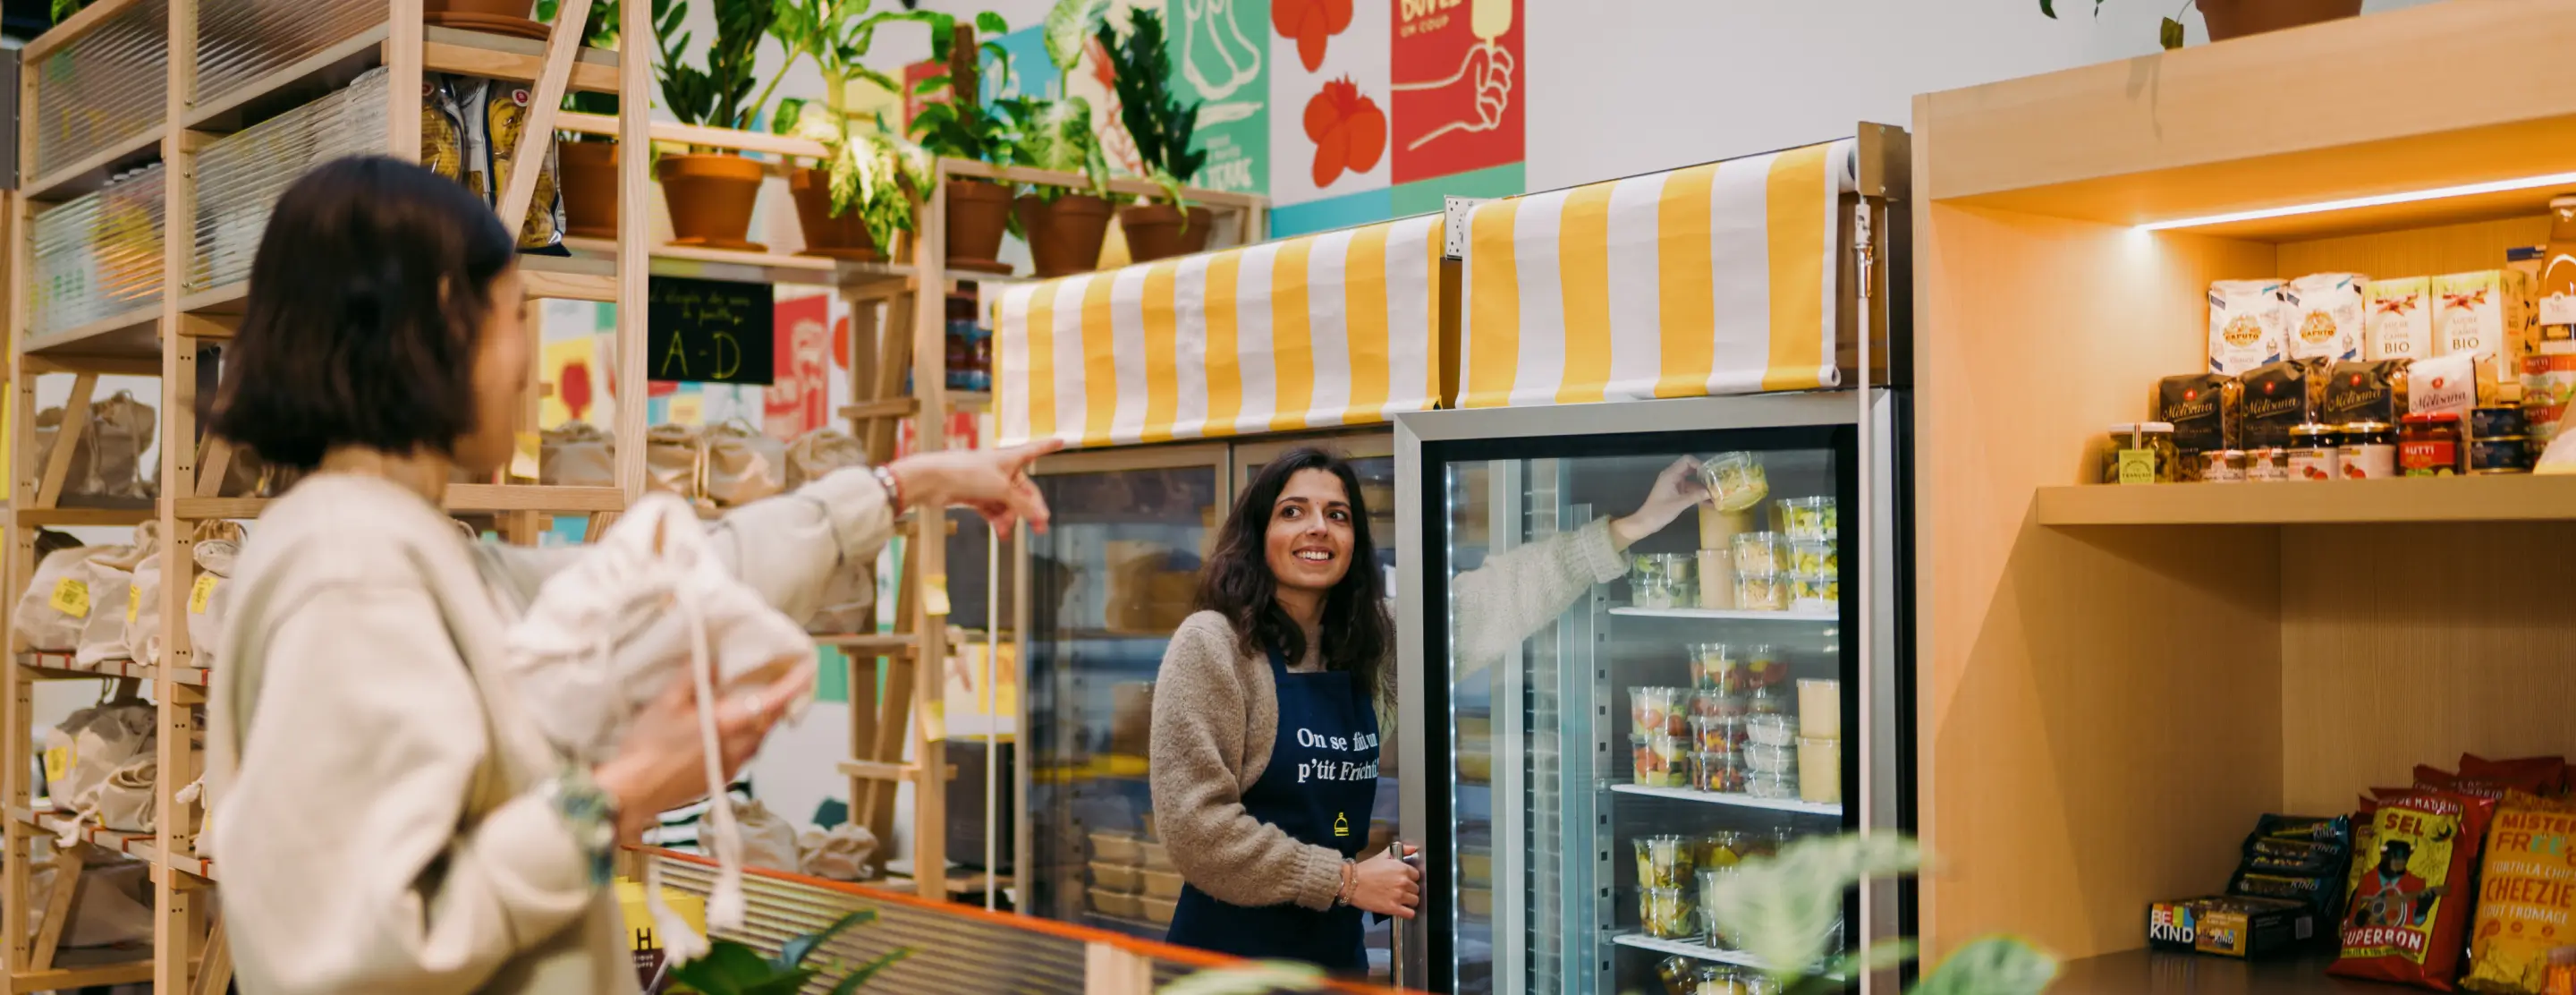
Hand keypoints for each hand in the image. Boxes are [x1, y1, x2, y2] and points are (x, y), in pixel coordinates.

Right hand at [592, 660, 813, 838]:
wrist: (632, 792)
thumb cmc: (647, 746)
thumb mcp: (667, 702)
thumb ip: (695, 678)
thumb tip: (716, 662)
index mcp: (730, 724)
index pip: (776, 701)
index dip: (795, 683)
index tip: (808, 667)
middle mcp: (739, 748)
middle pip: (770, 720)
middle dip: (776, 700)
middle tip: (772, 679)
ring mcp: (733, 767)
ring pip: (758, 739)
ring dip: (757, 720)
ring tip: (744, 702)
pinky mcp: (723, 780)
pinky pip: (743, 753)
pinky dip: (742, 737)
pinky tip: (722, 730)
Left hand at [886, 440, 1065, 533]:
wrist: (934, 480)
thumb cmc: (967, 473)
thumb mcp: (1001, 489)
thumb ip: (1022, 505)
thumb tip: (1041, 517)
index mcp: (1010, 458)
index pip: (1035, 450)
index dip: (1048, 446)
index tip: (1061, 440)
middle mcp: (1001, 469)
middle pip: (1024, 490)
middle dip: (1030, 509)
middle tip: (1039, 528)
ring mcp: (989, 483)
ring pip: (1008, 503)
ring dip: (1011, 518)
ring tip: (1007, 532)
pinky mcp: (976, 496)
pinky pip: (994, 510)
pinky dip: (997, 520)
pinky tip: (1001, 533)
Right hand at [1347, 845, 1420, 918]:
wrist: (1350, 883)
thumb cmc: (1365, 869)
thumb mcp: (1383, 856)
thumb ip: (1401, 851)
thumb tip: (1414, 849)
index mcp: (1402, 868)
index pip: (1417, 876)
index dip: (1410, 879)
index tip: (1403, 881)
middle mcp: (1403, 882)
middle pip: (1416, 889)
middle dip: (1409, 890)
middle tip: (1399, 891)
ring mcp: (1399, 896)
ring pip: (1415, 901)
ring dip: (1409, 902)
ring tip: (1399, 901)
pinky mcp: (1393, 908)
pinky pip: (1410, 914)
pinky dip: (1407, 913)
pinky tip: (1402, 910)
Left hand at [1610, 456, 1708, 549]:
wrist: (1646, 522)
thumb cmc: (1659, 512)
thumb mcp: (1679, 504)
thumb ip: (1696, 496)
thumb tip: (1712, 492)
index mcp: (1670, 474)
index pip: (1687, 461)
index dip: (1700, 464)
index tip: (1711, 473)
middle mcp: (1673, 476)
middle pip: (1691, 469)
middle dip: (1704, 475)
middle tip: (1717, 482)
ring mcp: (1674, 485)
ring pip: (1692, 481)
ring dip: (1703, 487)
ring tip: (1717, 493)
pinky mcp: (1676, 493)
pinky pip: (1690, 490)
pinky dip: (1698, 494)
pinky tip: (1709, 502)